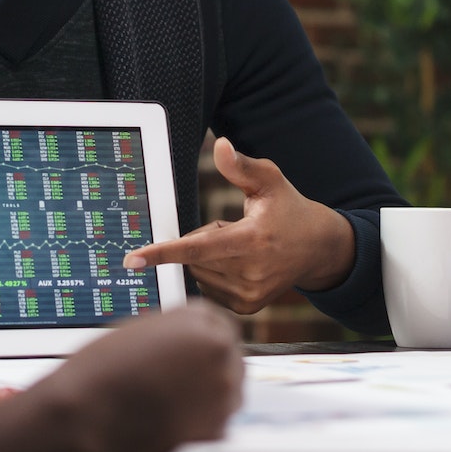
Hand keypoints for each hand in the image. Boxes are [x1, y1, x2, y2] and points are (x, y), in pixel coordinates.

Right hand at [0, 304, 243, 451]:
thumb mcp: (141, 331)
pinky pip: (218, 426)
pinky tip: (172, 427)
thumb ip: (175, 335)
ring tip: (173, 407)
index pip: (222, 327)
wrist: (86, 414)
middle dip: (213, 370)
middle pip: (231, 359)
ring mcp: (222, 391)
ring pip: (230, 394)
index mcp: (199, 320)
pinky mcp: (216, 429)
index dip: (207, 343)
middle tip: (185, 386)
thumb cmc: (100, 371)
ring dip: (210, 399)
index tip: (197, 357)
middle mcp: (218, 350)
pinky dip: (201, 428)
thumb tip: (190, 348)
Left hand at [120, 138, 353, 313]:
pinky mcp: (248, 307)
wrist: (319, 249)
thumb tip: (220, 144)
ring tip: (242, 246)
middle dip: (203, 238)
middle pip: (195, 257)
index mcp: (253, 240)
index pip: (199, 247)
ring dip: (209, 257)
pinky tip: (242, 263)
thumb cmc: (290, 210)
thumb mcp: (270, 180)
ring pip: (199, 272)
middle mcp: (251, 272)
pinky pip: (209, 287)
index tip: (131, 259)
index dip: (163, 252)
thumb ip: (241, 165)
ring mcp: (250, 295)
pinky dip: (215, 272)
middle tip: (233, 229)